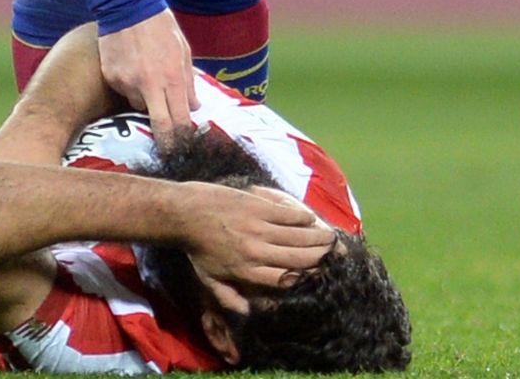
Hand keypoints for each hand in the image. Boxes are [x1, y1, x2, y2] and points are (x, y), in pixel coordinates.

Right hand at [98, 10, 196, 142]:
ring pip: (139, 105)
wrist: (128, 5)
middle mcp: (149, 84)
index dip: (182, 137)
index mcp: (172, 77)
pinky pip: (123, 90)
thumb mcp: (184, 51)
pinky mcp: (112, 77)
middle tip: (169, 151)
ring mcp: (127, 82)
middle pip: (159, 125)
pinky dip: (129, 84)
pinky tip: (131, 65)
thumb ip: (189, 82)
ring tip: (146, 74)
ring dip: (146, 99)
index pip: (179, 119)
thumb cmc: (160, 27)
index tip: (183, 147)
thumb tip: (194, 107)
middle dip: (166, 142)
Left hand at [176, 183, 333, 314]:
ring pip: (297, 236)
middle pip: (298, 258)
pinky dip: (302, 217)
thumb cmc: (196, 248)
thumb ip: (229, 298)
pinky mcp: (257, 207)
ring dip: (317, 237)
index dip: (305, 278)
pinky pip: (287, 214)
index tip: (319, 275)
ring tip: (331, 238)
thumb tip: (249, 312)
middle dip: (320, 257)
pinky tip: (311, 219)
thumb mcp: (209, 280)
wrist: (184, 213)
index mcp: (247, 271)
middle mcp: (256, 252)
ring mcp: (258, 228)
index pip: (285, 279)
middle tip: (335, 255)